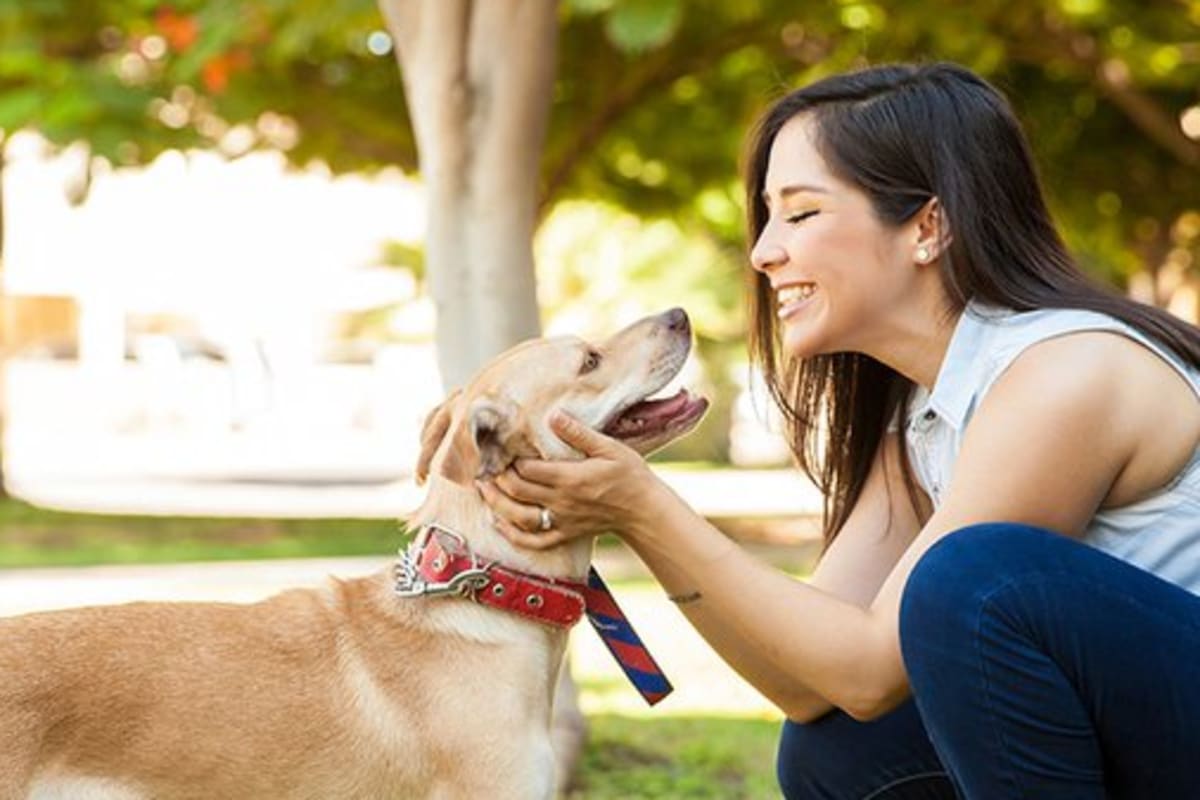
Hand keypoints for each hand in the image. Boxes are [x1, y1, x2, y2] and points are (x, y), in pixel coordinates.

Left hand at [476, 411, 661, 550]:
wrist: (643, 509)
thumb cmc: (629, 475)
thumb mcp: (609, 447)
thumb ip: (579, 433)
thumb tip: (554, 416)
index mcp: (570, 478)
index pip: (528, 469)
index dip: (509, 459)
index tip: (498, 447)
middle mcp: (561, 502)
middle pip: (518, 491)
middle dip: (497, 478)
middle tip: (484, 465)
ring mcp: (562, 521)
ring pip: (519, 517)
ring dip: (497, 504)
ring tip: (483, 489)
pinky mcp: (565, 534)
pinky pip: (534, 541)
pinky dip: (513, 535)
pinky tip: (499, 523)